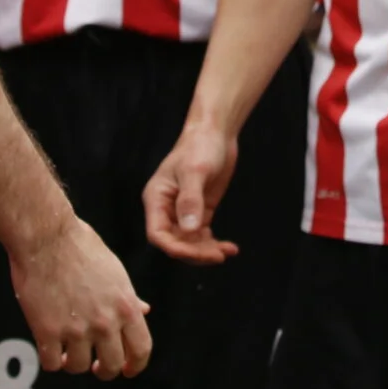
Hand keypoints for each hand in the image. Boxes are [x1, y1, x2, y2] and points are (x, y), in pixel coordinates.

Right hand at [8, 216, 152, 379]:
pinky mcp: (47, 331)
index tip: (127, 369)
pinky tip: (49, 346)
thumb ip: (128, 297)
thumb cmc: (79, 246)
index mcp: (125, 305)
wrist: (46, 236)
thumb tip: (143, 311)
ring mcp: (76, 329)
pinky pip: (51, 363)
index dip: (136, 365)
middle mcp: (105, 321)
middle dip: (104, 369)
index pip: (141, 349)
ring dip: (73, 362)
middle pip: (112, 365)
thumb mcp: (115, 270)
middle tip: (95, 364)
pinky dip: (51, 359)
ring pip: (79, 367)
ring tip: (67, 349)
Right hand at [143, 120, 241, 264]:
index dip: (175, 247)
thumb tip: (189, 230)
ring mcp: (183, 211)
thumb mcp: (195, 172)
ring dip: (206, 251)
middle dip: (195, 252)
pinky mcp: (199, 211)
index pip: (158, 234)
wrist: (215, 133)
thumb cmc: (200, 146)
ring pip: (189, 242)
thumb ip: (190, 200)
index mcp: (157, 199)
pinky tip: (231, 248)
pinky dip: (214, 244)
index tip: (197, 252)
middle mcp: (166, 208)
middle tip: (219, 255)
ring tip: (228, 251)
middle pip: (175, 242)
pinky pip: (202, 236)